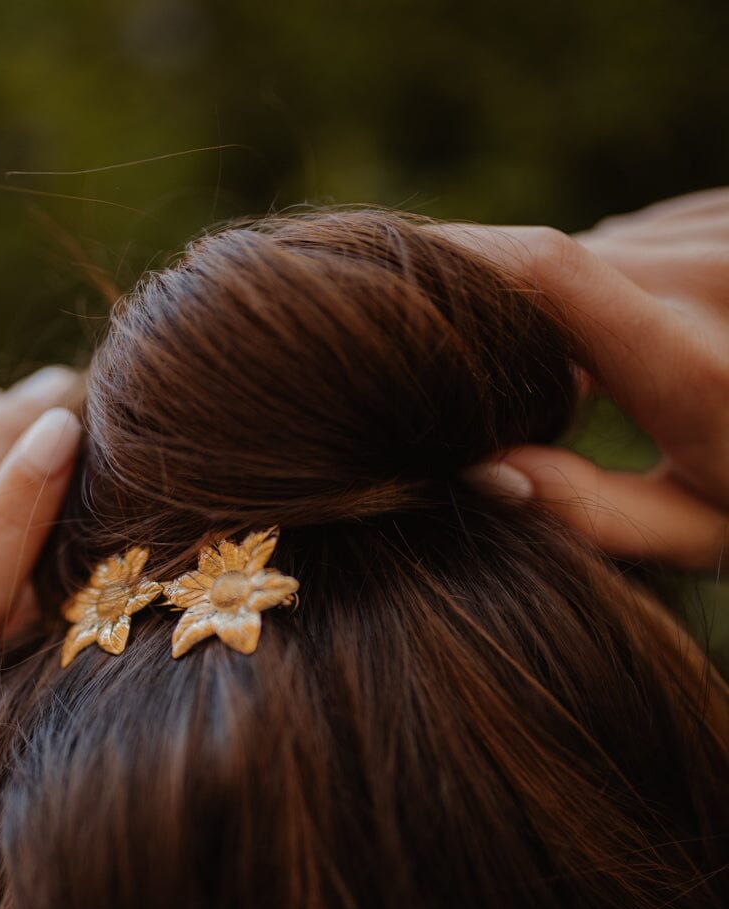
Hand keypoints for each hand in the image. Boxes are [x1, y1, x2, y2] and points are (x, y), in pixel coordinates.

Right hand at [439, 189, 728, 569]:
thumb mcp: (703, 532)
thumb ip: (588, 513)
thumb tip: (476, 473)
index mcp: (698, 366)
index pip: (546, 272)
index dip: (450, 266)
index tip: (377, 288)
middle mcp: (712, 273)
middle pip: (551, 265)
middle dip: (492, 318)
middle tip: (473, 394)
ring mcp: (724, 229)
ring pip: (588, 252)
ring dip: (556, 312)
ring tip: (588, 396)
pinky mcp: (727, 213)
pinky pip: (632, 240)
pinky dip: (606, 290)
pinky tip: (639, 352)